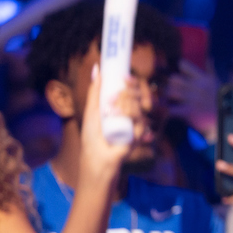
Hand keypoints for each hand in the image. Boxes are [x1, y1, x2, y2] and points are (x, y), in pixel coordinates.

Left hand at [78, 64, 137, 184]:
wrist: (97, 164)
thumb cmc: (92, 141)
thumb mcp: (92, 112)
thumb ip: (95, 91)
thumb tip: (97, 68)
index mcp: (121, 108)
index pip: (133, 90)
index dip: (132, 83)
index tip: (126, 76)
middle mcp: (132, 116)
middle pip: (139, 96)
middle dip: (129, 92)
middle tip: (116, 97)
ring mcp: (136, 126)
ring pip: (140, 107)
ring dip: (126, 105)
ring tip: (112, 111)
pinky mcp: (139, 136)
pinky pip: (140, 122)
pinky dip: (129, 118)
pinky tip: (117, 119)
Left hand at [167, 59, 220, 141]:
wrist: (226, 116)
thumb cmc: (221, 98)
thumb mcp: (217, 81)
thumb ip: (210, 70)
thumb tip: (209, 58)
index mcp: (202, 78)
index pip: (183, 65)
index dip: (180, 68)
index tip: (182, 74)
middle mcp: (195, 87)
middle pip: (173, 78)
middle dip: (172, 84)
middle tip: (174, 89)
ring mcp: (191, 99)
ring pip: (170, 92)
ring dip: (168, 96)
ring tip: (171, 99)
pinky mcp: (189, 111)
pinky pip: (171, 109)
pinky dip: (169, 110)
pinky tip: (172, 110)